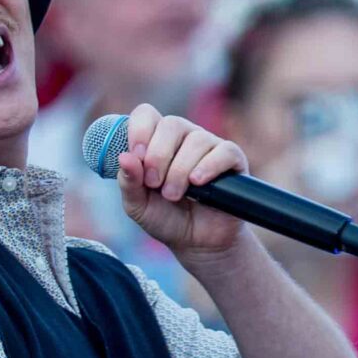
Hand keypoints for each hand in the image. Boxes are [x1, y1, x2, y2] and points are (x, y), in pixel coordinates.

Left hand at [116, 103, 248, 261]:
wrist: (196, 242)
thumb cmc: (166, 218)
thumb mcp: (138, 206)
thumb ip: (129, 183)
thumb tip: (124, 158)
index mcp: (156, 141)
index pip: (146, 114)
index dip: (139, 131)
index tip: (137, 157)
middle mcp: (183, 137)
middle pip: (171, 124)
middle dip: (158, 156)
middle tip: (155, 184)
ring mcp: (209, 146)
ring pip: (196, 140)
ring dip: (180, 171)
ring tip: (174, 195)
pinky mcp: (232, 159)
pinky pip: (223, 151)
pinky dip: (209, 167)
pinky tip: (197, 183)